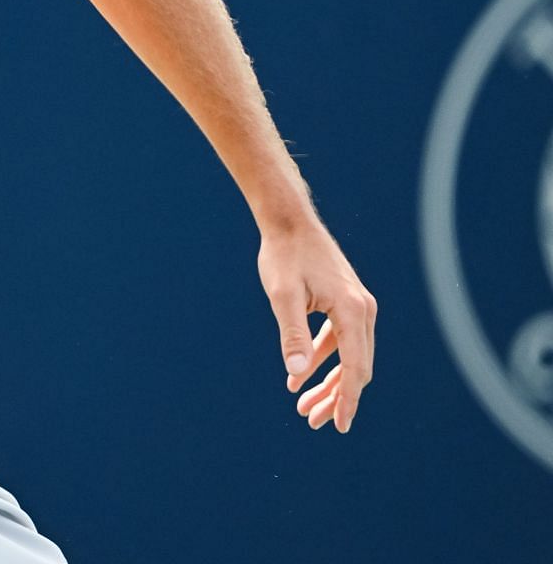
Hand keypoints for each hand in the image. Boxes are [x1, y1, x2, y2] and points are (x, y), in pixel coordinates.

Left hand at [258, 220, 376, 432]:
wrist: (289, 221)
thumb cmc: (284, 255)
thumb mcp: (283, 295)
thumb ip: (291, 334)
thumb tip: (295, 372)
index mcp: (354, 311)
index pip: (355, 368)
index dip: (347, 400)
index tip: (340, 425)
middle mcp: (364, 310)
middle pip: (356, 367)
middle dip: (336, 397)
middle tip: (313, 422)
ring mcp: (357, 306)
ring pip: (348, 356)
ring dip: (328, 381)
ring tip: (303, 406)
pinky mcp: (346, 302)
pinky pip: (338, 340)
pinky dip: (321, 358)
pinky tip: (298, 374)